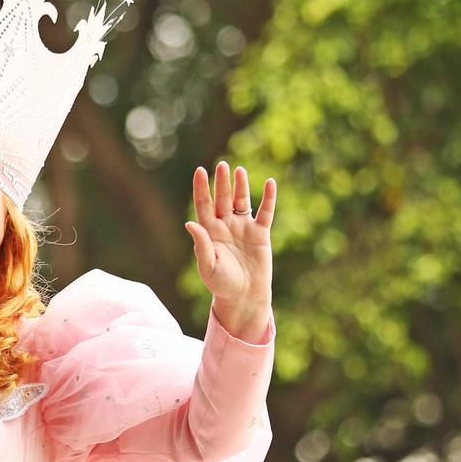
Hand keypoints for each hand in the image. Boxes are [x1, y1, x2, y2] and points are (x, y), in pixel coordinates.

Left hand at [185, 162, 275, 336]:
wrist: (244, 296)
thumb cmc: (221, 284)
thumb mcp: (208, 266)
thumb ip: (201, 244)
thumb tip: (190, 222)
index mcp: (209, 232)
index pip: (204, 204)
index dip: (201, 188)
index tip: (200, 170)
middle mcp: (225, 226)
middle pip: (222, 199)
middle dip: (221, 182)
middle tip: (222, 165)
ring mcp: (243, 228)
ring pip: (241, 201)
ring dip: (241, 186)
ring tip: (240, 170)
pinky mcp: (261, 234)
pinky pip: (265, 212)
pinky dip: (268, 198)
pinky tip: (270, 183)